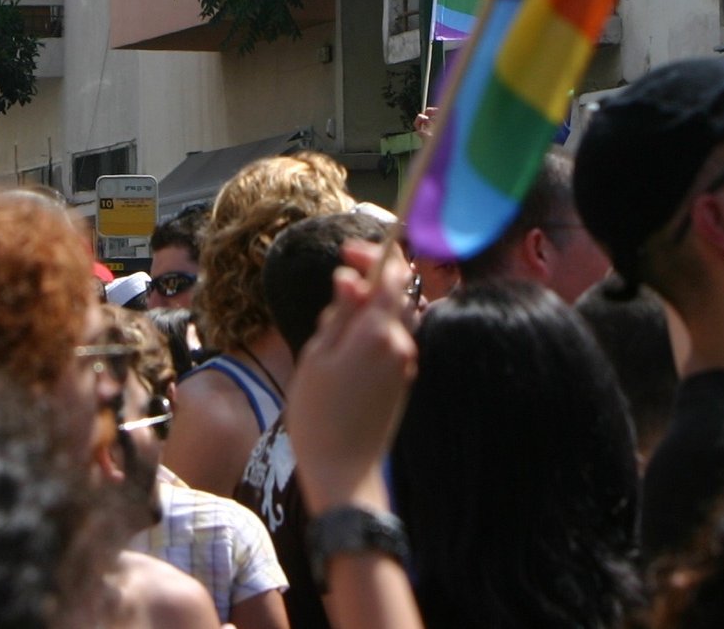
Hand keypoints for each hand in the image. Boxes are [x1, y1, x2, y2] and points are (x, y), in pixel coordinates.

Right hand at [289, 239, 416, 512]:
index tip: (346, 252)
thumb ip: (339, 312)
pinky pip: (393, 341)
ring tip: (333, 329)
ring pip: (394, 317)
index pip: (393, 273)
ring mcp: (406, 363)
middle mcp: (401, 344)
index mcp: (379, 332)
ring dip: (370, 309)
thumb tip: (351, 276)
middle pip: (397, 293)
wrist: (343, 472)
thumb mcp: (317, 356)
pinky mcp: (403, 380)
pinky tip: (344, 353)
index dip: (374, 254)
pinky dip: (374, 332)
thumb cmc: (318, 415)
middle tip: (335, 291)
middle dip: (369, 282)